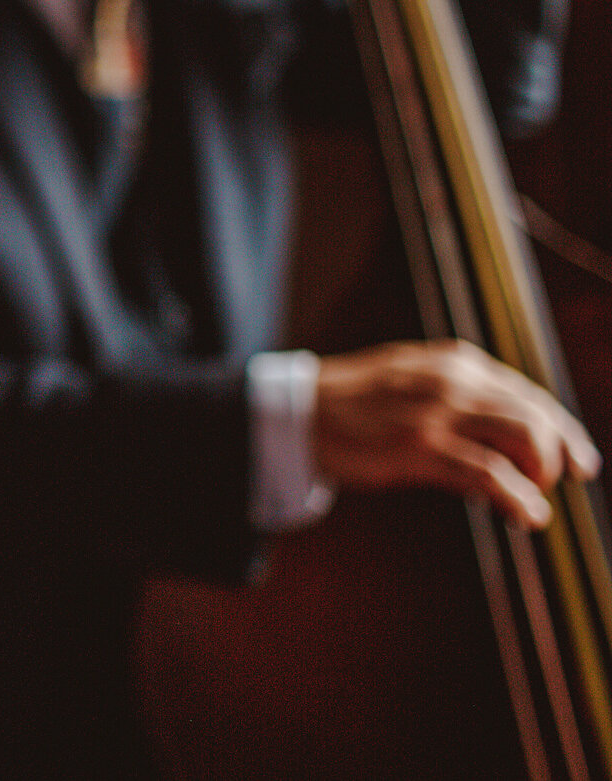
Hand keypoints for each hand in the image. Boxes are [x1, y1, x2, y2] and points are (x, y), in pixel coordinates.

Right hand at [314, 339, 599, 528]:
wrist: (298, 411)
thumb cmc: (354, 403)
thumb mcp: (411, 379)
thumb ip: (456, 393)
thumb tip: (502, 427)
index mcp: (454, 362)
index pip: (530, 394)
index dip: (563, 430)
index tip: (579, 461)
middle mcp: (454, 380)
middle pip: (536, 414)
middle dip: (561, 453)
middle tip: (557, 482)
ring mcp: (437, 413)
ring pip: (525, 437)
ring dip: (542, 473)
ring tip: (533, 498)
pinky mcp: (420, 447)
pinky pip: (490, 474)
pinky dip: (518, 499)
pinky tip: (524, 516)